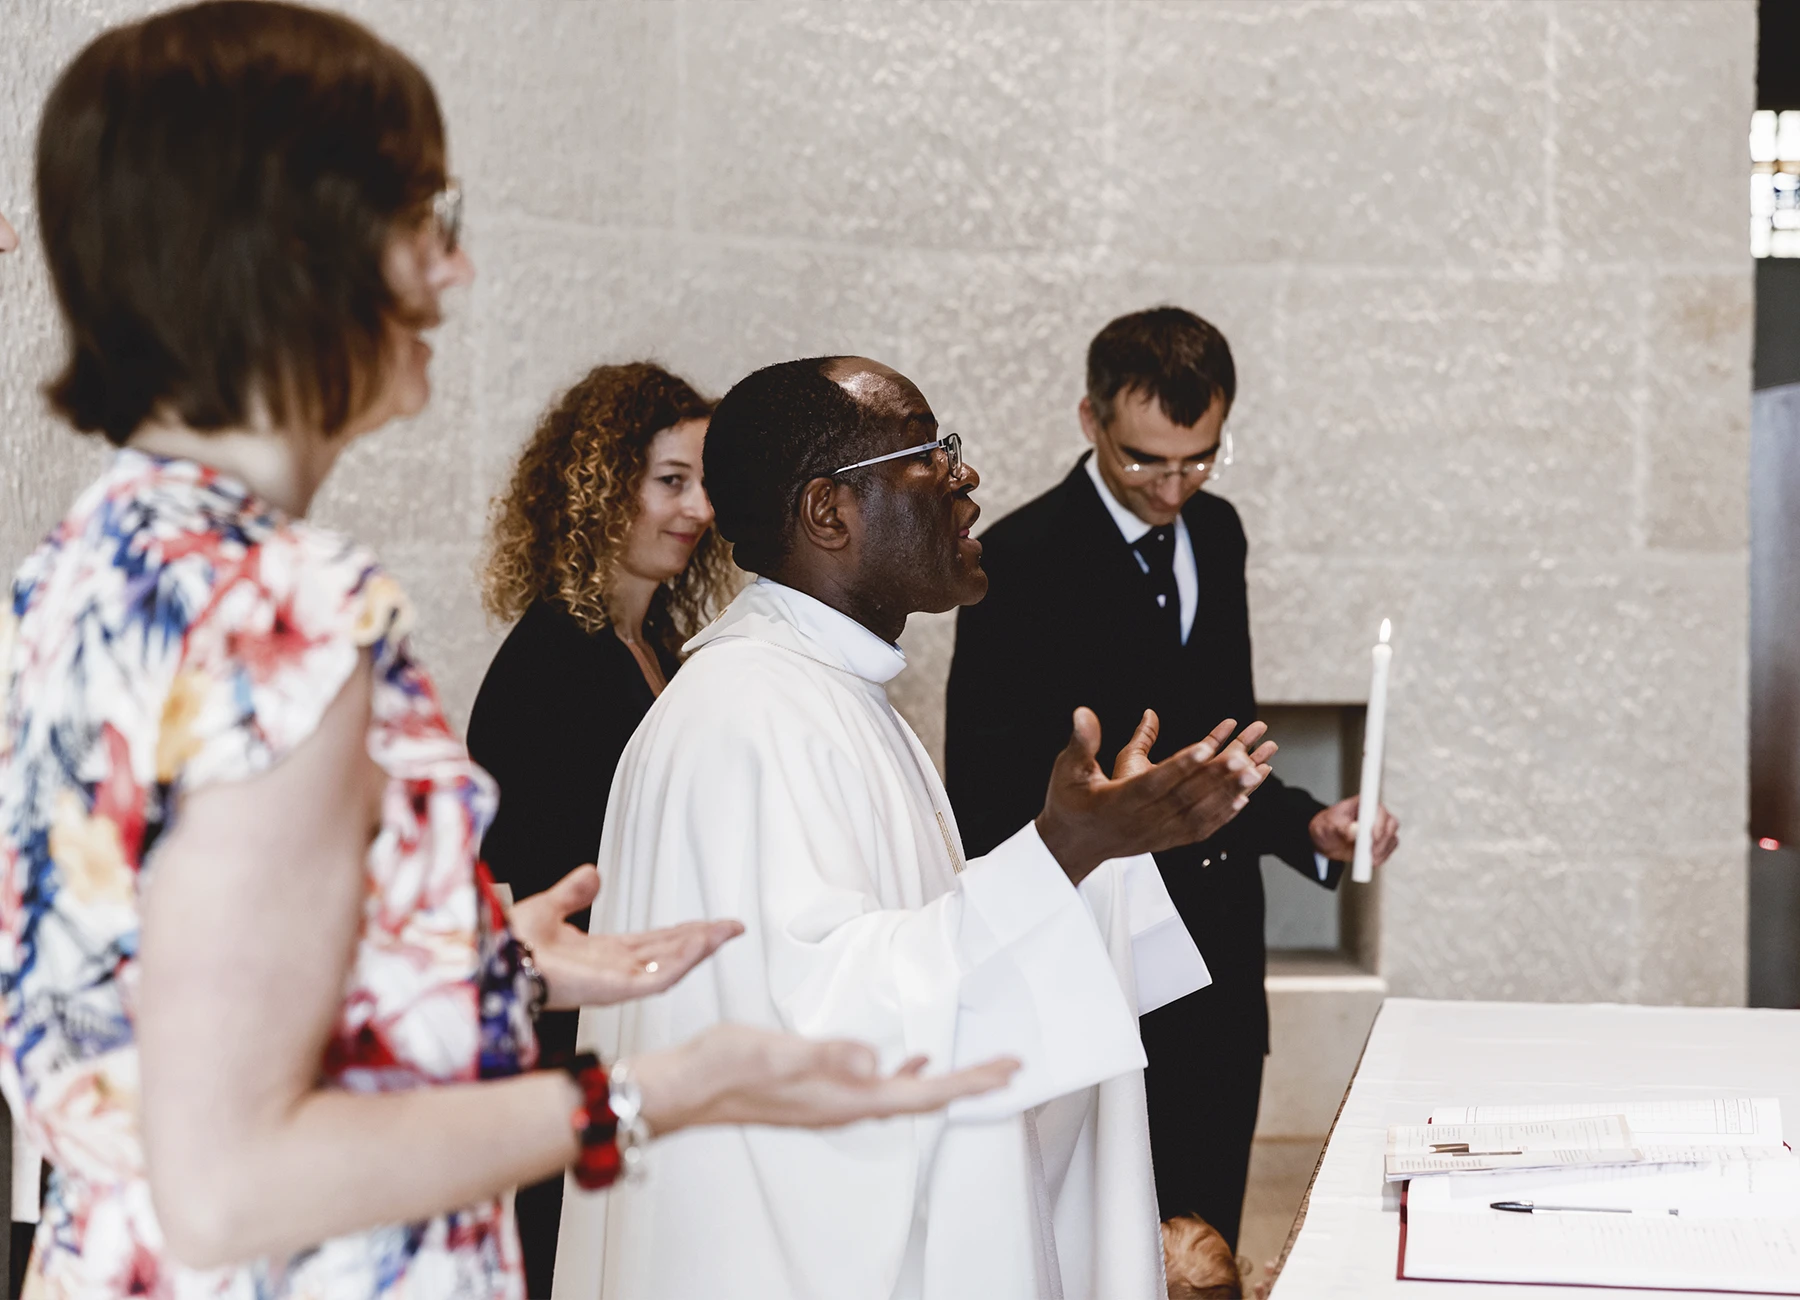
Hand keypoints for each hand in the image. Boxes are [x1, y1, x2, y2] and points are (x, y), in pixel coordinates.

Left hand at [509, 865, 742, 1009]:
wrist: (495, 959)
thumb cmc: (511, 946)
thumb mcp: (549, 909)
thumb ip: (573, 894)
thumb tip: (592, 873)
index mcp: (601, 955)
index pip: (652, 944)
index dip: (681, 933)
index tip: (707, 923)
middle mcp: (613, 971)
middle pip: (669, 954)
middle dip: (702, 940)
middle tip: (732, 926)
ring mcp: (616, 982)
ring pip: (670, 967)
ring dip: (700, 948)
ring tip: (726, 931)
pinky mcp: (615, 990)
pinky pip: (658, 978)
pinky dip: (682, 961)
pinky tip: (700, 944)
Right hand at [630, 1024, 1019, 1134]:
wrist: (683, 1087)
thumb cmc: (723, 1067)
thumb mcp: (776, 1053)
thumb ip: (827, 1055)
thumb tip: (875, 1060)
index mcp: (845, 1100)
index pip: (924, 1096)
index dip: (969, 1082)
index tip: (1008, 1070)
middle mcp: (845, 1108)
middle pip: (924, 1099)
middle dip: (968, 1082)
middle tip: (1010, 1066)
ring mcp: (832, 1104)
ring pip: (904, 1095)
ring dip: (941, 1082)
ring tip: (974, 1069)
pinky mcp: (817, 1093)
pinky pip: (876, 1087)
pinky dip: (902, 1075)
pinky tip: (906, 1062)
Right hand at [1034, 708, 1277, 884]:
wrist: (1072, 846)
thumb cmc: (1069, 802)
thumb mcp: (1068, 769)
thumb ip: (1082, 741)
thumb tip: (1083, 712)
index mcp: (1117, 802)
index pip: (1154, 783)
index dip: (1181, 765)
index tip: (1206, 746)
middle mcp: (1141, 822)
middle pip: (1185, 798)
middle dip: (1217, 777)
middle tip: (1245, 756)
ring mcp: (1156, 835)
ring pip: (1199, 814)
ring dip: (1230, 793)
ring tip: (1257, 770)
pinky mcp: (1166, 841)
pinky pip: (1201, 829)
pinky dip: (1224, 813)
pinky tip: (1245, 797)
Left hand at [1308, 795, 1398, 866]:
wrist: (1325, 841)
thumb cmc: (1327, 827)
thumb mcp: (1329, 826)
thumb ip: (1342, 827)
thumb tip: (1355, 829)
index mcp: (1362, 804)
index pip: (1378, 808)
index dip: (1379, 822)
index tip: (1373, 836)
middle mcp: (1374, 814)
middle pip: (1391, 823)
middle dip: (1383, 840)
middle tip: (1370, 851)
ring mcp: (1380, 828)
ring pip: (1392, 837)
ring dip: (1383, 850)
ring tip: (1369, 858)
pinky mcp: (1381, 841)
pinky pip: (1390, 848)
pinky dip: (1383, 856)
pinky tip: (1372, 861)